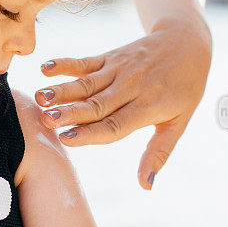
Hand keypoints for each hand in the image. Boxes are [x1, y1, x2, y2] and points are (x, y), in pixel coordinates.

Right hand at [34, 18, 210, 189]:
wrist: (187, 41)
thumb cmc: (184, 87)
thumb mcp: (179, 122)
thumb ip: (158, 153)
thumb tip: (146, 185)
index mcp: (148, 107)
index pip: (115, 124)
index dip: (91, 133)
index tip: (67, 140)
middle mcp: (131, 87)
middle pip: (96, 103)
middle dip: (70, 112)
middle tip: (46, 120)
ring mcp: (119, 70)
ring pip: (87, 83)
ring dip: (61, 90)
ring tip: (39, 97)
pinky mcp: (110, 57)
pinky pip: (85, 62)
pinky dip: (65, 64)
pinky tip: (45, 68)